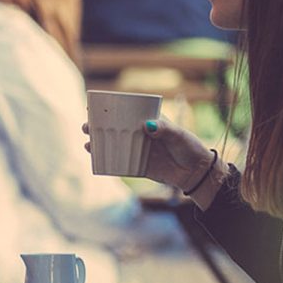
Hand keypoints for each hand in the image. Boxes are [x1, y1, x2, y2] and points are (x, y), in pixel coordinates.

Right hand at [82, 119, 212, 191]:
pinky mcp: (138, 166)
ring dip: (98, 144)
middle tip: (86, 127)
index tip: (94, 108)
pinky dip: (107, 162)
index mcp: (149, 121)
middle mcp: (140, 134)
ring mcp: (138, 150)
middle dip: (97, 127)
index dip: (109, 110)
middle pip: (115, 128)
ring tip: (87, 144)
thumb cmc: (189, 148)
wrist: (196, 173)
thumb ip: (164, 129)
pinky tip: (96, 160)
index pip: (126, 112)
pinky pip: (119, 163)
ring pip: (114, 145)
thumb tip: (146, 125)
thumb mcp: (178, 136)